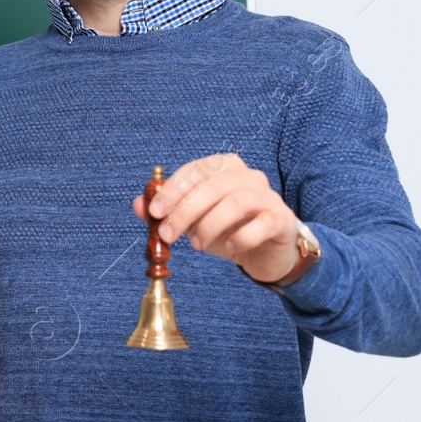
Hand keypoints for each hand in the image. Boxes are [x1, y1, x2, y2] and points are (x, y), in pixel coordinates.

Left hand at [131, 152, 303, 285]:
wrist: (265, 253)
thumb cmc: (227, 231)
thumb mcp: (192, 221)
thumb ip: (167, 211)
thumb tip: (138, 205)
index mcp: (224, 168)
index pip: (195, 170)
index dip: (173, 190)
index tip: (155, 212)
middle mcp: (248, 176)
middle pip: (213, 184)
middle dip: (185, 210)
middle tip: (168, 234)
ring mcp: (268, 196)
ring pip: (236, 201)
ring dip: (209, 224)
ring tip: (197, 245)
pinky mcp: (282, 220)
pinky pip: (262, 224)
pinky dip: (242, 236)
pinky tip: (229, 247)